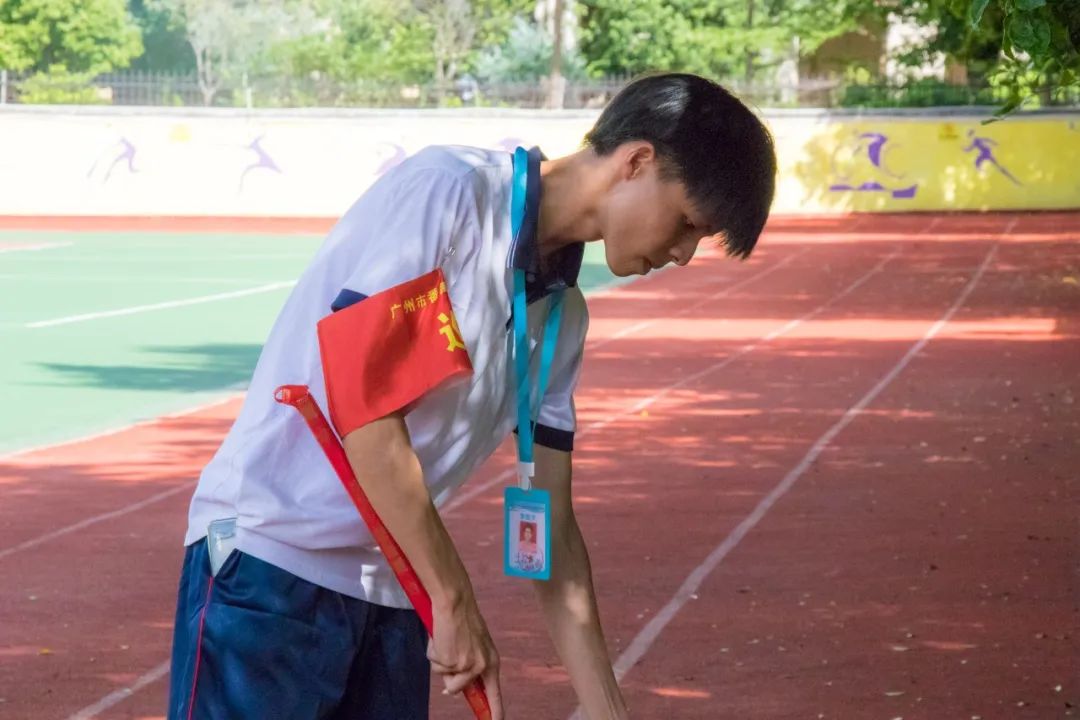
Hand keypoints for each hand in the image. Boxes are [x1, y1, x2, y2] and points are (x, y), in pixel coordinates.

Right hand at [428, 599, 503, 718]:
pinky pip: (435, 665)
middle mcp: (482, 666)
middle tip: (451, 650)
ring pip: (444, 678)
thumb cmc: (462, 621)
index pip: (494, 694)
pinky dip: (434, 653)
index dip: (495, 711)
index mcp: (491, 662)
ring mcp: (466, 665)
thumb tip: (451, 690)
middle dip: (448, 675)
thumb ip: (468, 666)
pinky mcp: (452, 661)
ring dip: (440, 661)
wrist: (455, 603)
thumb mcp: (473, 646)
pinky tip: (441, 637)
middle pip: (457, 689)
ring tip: (446, 640)